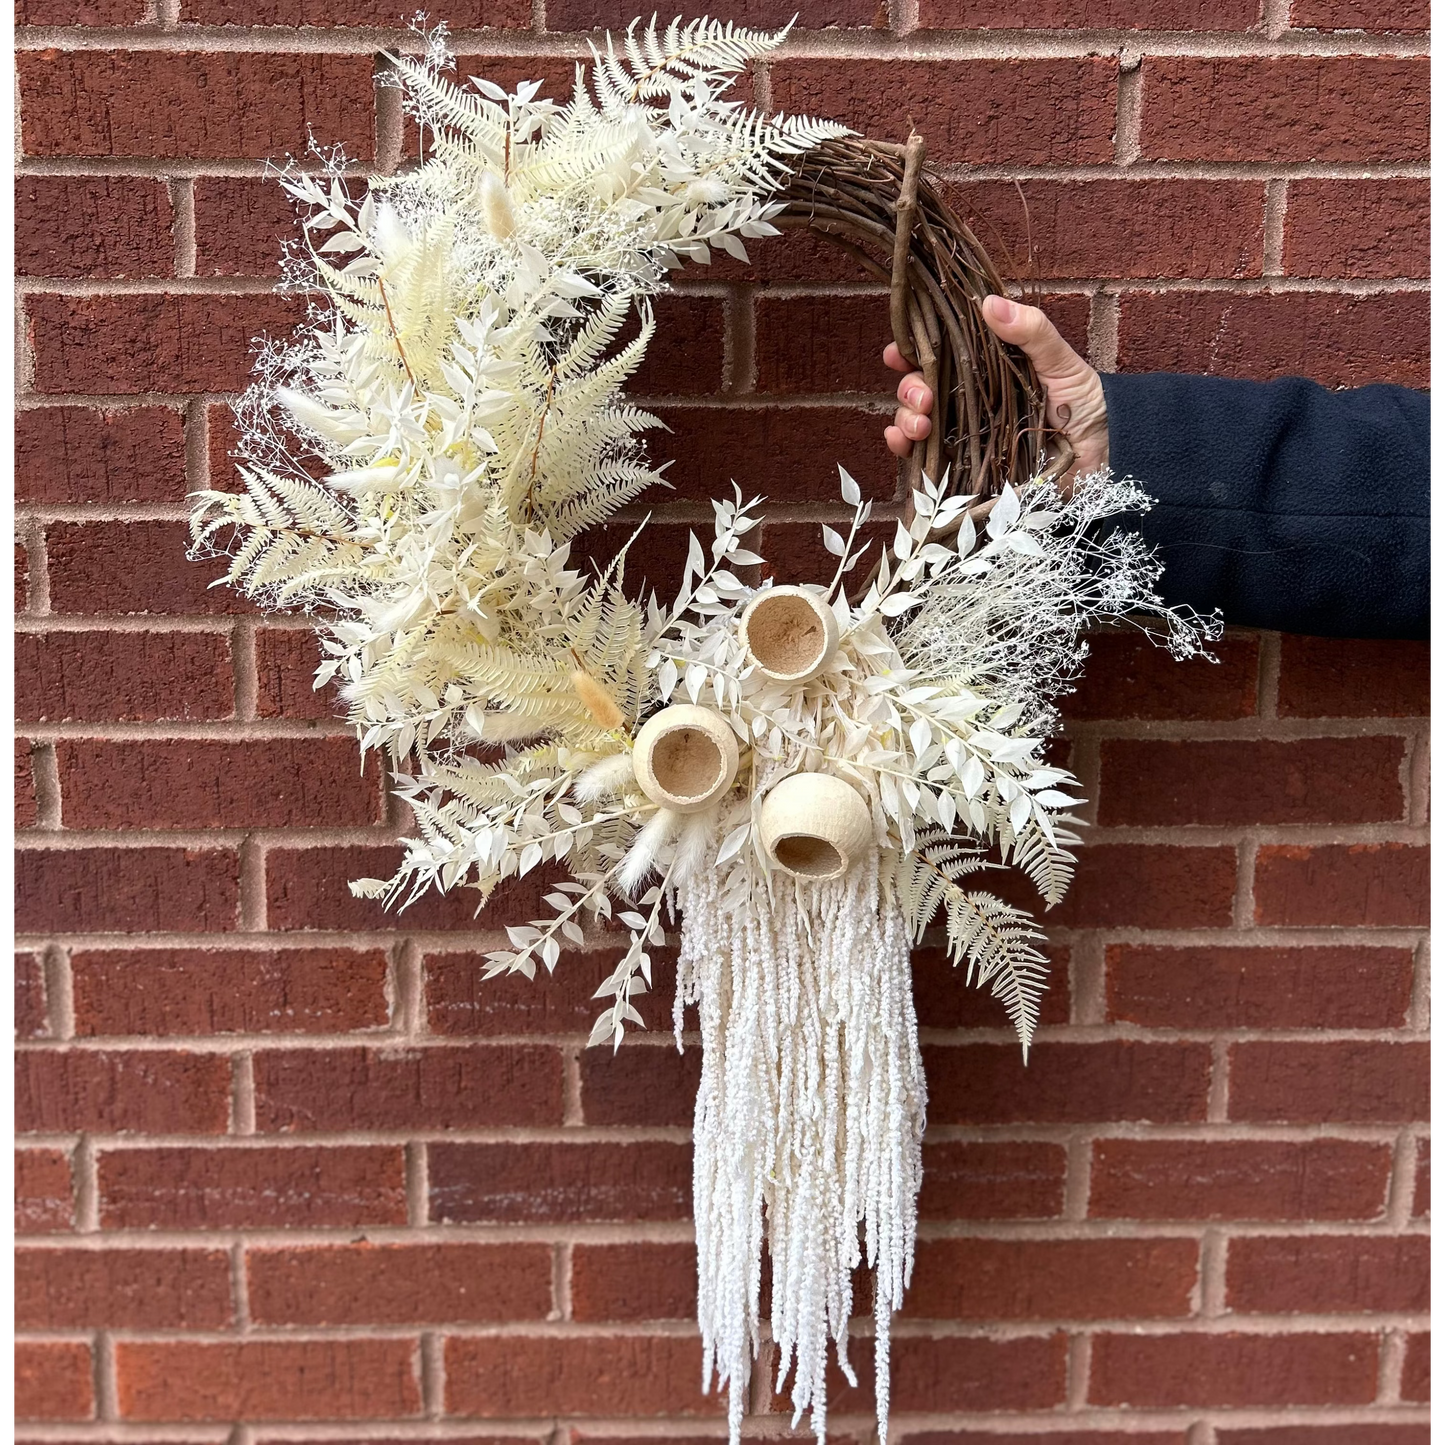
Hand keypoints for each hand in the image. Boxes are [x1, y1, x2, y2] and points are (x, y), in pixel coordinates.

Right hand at [884, 294, 1108, 489]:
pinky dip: (906, 452)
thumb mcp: (1061, 361)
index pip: (938, 356)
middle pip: (920, 389)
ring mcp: (964, 435)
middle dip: (910, 390)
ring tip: (921, 423)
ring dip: (905, 419)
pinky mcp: (965, 471)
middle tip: (925, 398)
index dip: (912, 352)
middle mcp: (969, 401)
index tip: (899, 352)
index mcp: (985, 370)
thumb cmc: (1086, 404)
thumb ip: (1030, 332)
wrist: (1104, 457)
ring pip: (916, 423)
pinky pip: (925, 461)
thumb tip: (988, 302)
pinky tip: (904, 445)